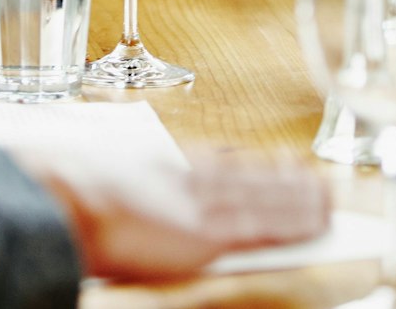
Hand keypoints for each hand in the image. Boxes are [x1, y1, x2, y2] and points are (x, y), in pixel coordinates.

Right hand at [18, 149, 330, 282]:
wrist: (66, 204)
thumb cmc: (75, 195)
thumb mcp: (113, 173)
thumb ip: (145, 177)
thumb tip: (155, 181)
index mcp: (167, 164)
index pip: (225, 162)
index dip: (258, 163)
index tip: (281, 160)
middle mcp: (192, 179)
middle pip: (253, 177)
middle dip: (289, 180)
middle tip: (319, 178)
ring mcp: (202, 206)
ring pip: (268, 199)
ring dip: (302, 200)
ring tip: (328, 199)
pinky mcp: (207, 235)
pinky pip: (262, 229)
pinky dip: (293, 226)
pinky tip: (316, 226)